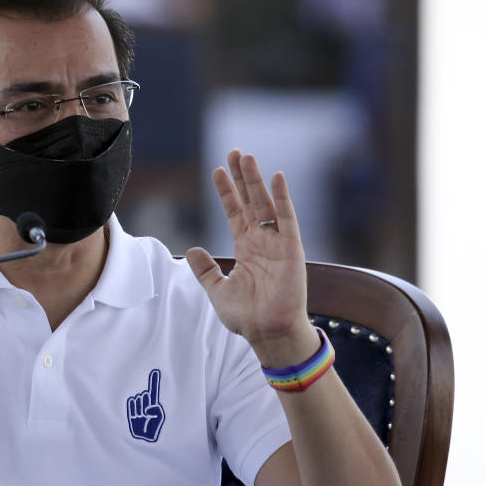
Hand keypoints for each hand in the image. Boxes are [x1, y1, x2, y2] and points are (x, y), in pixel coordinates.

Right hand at [128, 369, 164, 441]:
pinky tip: (136, 411)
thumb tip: (146, 408)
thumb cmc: (155, 429)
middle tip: (147, 412)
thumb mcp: (160, 418)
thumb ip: (155, 410)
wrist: (146, 442)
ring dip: (141, 408)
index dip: (154, 381)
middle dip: (146, 402)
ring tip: (143, 417)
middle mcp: (146, 405)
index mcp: (154, 405)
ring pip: (137, 399)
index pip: (153, 391)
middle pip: (144, 395)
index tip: (156, 370)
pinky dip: (133, 407)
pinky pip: (131, 404)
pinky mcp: (131, 415)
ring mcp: (138, 409)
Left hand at [186, 150, 317, 366]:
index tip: (217, 171)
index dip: (226, 192)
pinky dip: (283, 198)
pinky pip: (287, 218)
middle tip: (234, 152)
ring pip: (266, 204)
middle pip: (250, 201)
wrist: (268, 333)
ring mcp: (277, 243)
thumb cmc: (247, 316)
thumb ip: (206, 270)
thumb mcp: (218, 290)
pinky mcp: (292, 249)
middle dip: (241, 178)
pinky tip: (277, 177)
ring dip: (256, 181)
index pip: (235, 212)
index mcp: (246, 249)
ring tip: (246, 157)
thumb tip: (194, 249)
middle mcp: (262, 241)